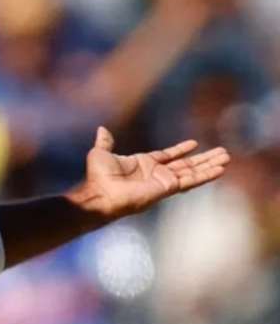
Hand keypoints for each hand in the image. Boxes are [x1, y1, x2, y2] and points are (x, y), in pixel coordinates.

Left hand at [69, 126, 229, 220]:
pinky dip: (206, 175)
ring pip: (193, 171)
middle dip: (204, 158)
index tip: (194, 143)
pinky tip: (220, 169)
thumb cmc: (98, 177)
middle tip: (222, 152)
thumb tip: (102, 130)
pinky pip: (191, 180)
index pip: (167, 156)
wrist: (100, 194)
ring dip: (210, 165)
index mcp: (143, 164)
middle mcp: (156, 173)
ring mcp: (164, 181)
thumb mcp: (100, 154)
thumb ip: (105, 142)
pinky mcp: (168, 188)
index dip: (180, 150)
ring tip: (227, 157)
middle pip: (186, 164)